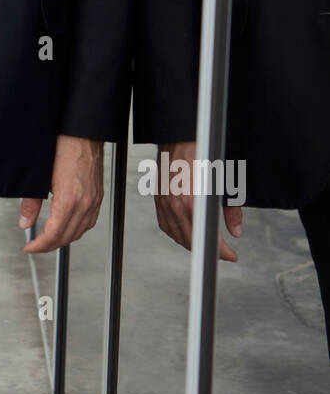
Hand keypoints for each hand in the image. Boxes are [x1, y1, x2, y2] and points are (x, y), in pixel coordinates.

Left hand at [18, 135, 103, 252]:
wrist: (83, 132)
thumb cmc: (64, 146)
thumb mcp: (41, 177)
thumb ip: (32, 202)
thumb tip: (25, 221)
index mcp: (69, 200)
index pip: (53, 234)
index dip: (39, 245)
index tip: (30, 248)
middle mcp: (85, 203)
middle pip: (67, 237)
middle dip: (49, 245)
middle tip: (35, 245)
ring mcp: (94, 200)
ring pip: (80, 232)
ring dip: (64, 239)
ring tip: (49, 239)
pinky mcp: (98, 195)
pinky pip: (90, 222)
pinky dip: (77, 229)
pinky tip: (68, 226)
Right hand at [155, 141, 242, 261]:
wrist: (179, 138)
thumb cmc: (202, 154)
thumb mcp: (225, 182)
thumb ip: (231, 210)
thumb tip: (236, 231)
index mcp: (192, 201)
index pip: (207, 238)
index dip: (221, 251)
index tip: (230, 255)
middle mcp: (175, 205)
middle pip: (190, 242)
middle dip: (208, 250)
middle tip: (222, 251)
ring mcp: (164, 203)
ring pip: (176, 236)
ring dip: (192, 243)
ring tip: (206, 242)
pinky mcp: (158, 200)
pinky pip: (166, 226)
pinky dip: (177, 233)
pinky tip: (187, 232)